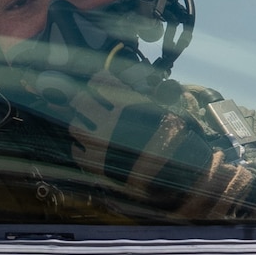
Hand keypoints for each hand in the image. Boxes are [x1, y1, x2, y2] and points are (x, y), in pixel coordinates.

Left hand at [67, 73, 218, 209]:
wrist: (180, 175)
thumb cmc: (178, 142)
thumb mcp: (167, 112)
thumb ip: (143, 101)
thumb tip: (128, 91)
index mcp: (129, 106)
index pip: (102, 82)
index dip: (99, 79)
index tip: (100, 80)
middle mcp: (111, 122)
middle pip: (81, 102)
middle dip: (84, 99)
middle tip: (88, 102)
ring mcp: (101, 144)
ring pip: (75, 125)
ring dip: (80, 122)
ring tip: (89, 125)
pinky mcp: (97, 165)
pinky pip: (77, 151)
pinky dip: (80, 146)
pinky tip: (89, 146)